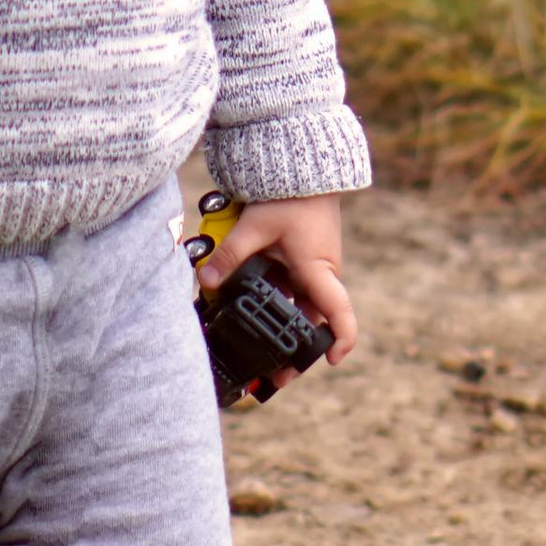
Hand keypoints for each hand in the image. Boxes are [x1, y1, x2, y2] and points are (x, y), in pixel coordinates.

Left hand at [193, 193, 357, 364]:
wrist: (304, 169)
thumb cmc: (289, 196)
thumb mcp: (255, 227)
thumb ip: (231, 255)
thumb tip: (205, 280)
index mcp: (318, 271)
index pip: (340, 314)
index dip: (340, 342)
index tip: (331, 362)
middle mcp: (322, 274)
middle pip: (313, 321)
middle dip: (295, 350)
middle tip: (274, 376)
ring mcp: (314, 267)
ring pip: (300, 305)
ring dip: (282, 325)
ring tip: (258, 350)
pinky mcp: (304, 258)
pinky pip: (293, 287)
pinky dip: (277, 300)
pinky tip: (254, 308)